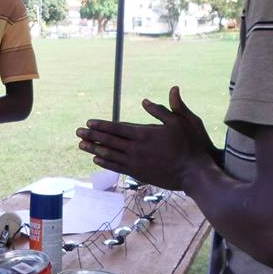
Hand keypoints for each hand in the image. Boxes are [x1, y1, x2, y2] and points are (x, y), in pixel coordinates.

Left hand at [76, 86, 216, 190]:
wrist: (195, 174)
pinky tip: (96, 160)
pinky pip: (117, 167)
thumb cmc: (191, 145)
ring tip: (81, 145)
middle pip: (109, 141)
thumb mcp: (181, 122)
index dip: (101, 125)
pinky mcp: (139, 174)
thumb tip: (146, 100)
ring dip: (94, 149)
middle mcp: (137, 149)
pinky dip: (105, 163)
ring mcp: (136, 163)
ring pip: (110, 155)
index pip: (117, 128)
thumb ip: (162, 110)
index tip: (89, 122)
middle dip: (92, 136)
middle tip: (78, 132)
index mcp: (145, 134)